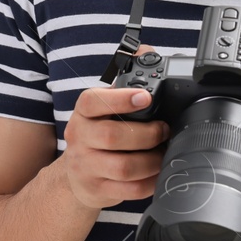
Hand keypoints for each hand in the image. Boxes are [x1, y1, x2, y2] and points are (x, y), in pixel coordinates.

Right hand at [60, 46, 169, 211]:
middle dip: (146, 134)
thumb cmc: (99, 134)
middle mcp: (80, 138)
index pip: (93, 101)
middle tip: (164, 131)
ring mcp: (85, 166)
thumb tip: (146, 51)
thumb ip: (125, 80)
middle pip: (112, 136)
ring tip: (163, 154)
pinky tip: (157, 174)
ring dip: (151, 161)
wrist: (76, 176)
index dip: (120, 99)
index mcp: (83, 113)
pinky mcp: (96, 190)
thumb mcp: (104, 107)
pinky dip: (149, 183)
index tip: (145, 97)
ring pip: (123, 166)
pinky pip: (128, 189)